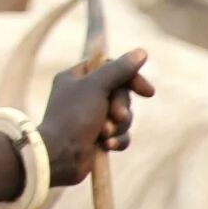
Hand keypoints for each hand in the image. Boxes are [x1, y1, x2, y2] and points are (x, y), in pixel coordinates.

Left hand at [38, 48, 155, 186]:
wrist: (60, 156)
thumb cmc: (74, 117)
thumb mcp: (96, 87)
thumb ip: (118, 70)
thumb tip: (141, 52)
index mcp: (76, 77)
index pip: (111, 68)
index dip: (130, 78)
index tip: (147, 91)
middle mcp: (82, 95)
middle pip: (120, 93)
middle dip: (121, 107)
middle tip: (115, 116)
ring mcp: (90, 117)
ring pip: (123, 116)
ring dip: (118, 126)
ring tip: (104, 134)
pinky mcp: (97, 137)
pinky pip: (120, 135)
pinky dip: (117, 140)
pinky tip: (107, 146)